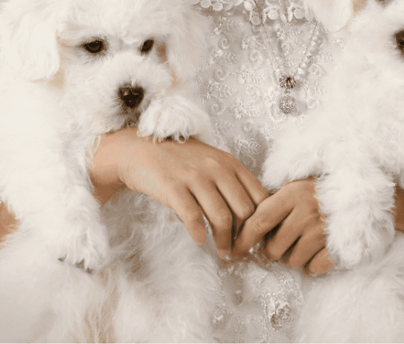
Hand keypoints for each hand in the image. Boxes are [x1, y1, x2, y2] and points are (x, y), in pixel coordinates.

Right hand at [90, 127, 267, 256]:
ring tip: (223, 253)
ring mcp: (195, 177)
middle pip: (244, 210)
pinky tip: (199, 240)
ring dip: (224, 242)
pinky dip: (199, 233)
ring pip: (222, 217)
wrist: (142, 148)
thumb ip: (232, 181)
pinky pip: (193, 217)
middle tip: (239, 250)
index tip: (255, 237)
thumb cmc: (181, 159)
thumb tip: (251, 213)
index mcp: (230, 163)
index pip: (259, 196)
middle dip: (245, 236)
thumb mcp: (213, 162)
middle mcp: (217, 168)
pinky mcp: (173, 187)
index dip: (261, 220)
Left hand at [231, 178, 333, 274]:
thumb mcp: (296, 182)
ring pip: (292, 261)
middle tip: (279, 241)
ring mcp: (322, 230)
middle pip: (273, 248)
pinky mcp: (337, 245)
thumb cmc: (321, 185)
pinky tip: (314, 251)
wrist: (362, 187)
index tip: (235, 248)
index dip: (244, 238)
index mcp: (292, 193)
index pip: (259, 220)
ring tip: (299, 242)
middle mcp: (306, 212)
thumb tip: (246, 218)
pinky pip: (313, 268)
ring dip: (292, 257)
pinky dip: (311, 264)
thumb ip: (275, 198)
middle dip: (271, 250)